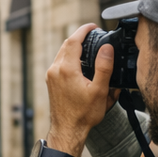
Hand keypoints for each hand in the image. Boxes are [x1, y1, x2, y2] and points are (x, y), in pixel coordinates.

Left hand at [44, 24, 119, 156]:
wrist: (68, 130)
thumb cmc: (84, 114)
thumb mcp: (100, 90)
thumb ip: (104, 67)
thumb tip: (107, 48)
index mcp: (66, 69)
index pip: (73, 41)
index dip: (84, 30)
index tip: (93, 26)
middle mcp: (55, 70)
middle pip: (66, 44)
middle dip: (79, 36)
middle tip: (93, 34)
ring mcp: (51, 76)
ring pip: (61, 53)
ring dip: (73, 46)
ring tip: (88, 45)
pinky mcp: (51, 81)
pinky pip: (59, 62)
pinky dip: (69, 56)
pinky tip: (79, 61)